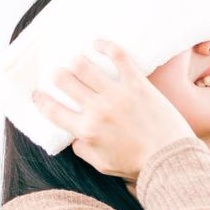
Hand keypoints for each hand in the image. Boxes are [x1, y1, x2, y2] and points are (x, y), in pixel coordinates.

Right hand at [30, 39, 195, 181]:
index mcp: (86, 131)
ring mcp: (117, 95)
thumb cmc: (138, 166)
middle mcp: (97, 110)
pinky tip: (98, 44)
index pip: (51, 109)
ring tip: (79, 63)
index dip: (40, 99)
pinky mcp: (138, 84)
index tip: (37, 93)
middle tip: (62, 77)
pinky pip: (118, 56)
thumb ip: (82, 149)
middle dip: (58, 76)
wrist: (172, 160)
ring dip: (77, 62)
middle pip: (63, 80)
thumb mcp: (102, 165)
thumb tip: (73, 136)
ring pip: (84, 65)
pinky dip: (105, 45)